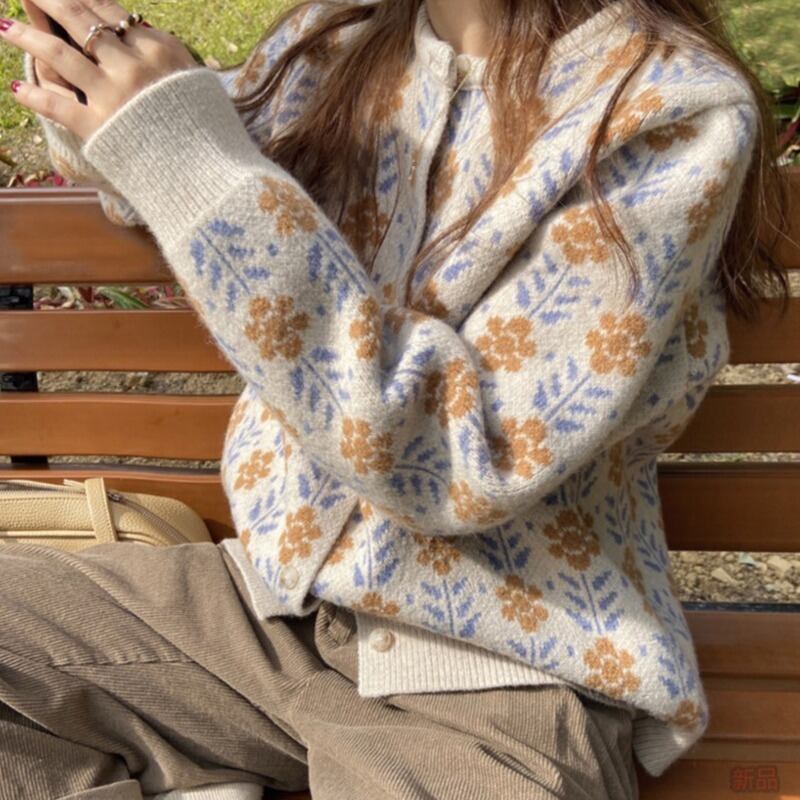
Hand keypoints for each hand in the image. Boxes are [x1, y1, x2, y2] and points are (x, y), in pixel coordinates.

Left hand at [1, 0, 199, 140]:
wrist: (211, 177)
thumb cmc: (213, 135)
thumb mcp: (198, 84)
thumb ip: (169, 59)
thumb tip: (146, 38)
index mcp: (158, 50)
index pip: (109, 11)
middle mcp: (132, 65)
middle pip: (79, 20)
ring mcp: (113, 95)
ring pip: (58, 54)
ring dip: (25, 36)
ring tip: (3, 25)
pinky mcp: (99, 127)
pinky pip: (57, 105)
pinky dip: (33, 96)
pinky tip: (16, 88)